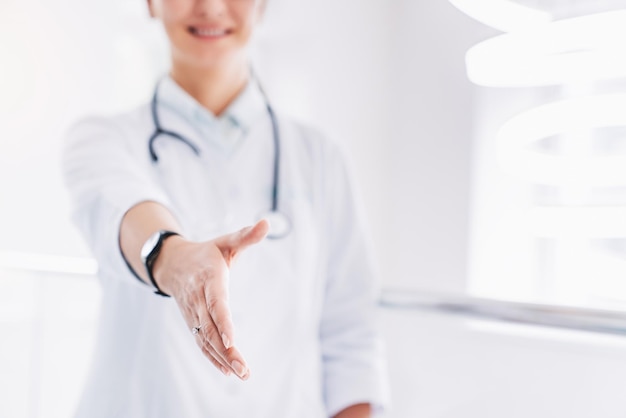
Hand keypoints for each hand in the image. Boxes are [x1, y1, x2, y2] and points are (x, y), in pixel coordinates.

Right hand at [153, 219, 268, 378]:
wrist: (173, 263)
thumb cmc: (207, 253)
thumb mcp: (226, 241)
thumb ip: (246, 236)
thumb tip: (267, 223)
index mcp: (209, 278)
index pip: (216, 303)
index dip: (224, 321)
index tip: (232, 340)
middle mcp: (198, 299)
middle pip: (212, 328)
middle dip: (227, 350)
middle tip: (244, 369)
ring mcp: (194, 313)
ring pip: (206, 339)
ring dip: (223, 359)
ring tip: (242, 373)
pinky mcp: (193, 322)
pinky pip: (202, 343)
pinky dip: (213, 358)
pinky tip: (228, 371)